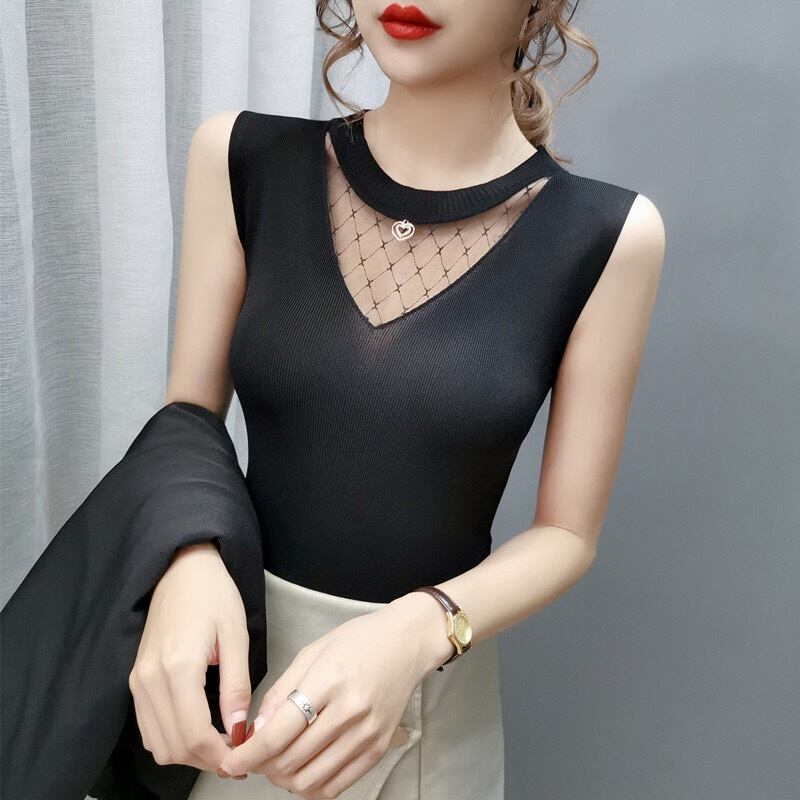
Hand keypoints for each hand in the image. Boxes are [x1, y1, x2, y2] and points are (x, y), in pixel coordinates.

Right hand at [128, 541, 252, 774]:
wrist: (181, 570)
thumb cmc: (214, 595)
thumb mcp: (236, 635)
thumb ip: (237, 685)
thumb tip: (240, 728)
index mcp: (178, 667)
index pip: (194, 735)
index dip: (219, 755)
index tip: (243, 756)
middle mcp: (150, 679)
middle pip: (174, 747)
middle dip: (206, 759)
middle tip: (236, 753)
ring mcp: (137, 681)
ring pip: (158, 744)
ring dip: (188, 754)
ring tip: (221, 742)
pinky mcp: (134, 680)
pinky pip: (148, 728)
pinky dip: (172, 739)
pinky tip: (199, 729)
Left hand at [217, 591, 452, 797]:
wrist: (408, 643)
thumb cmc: (361, 640)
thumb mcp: (313, 651)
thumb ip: (281, 690)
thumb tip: (257, 729)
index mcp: (329, 681)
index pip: (279, 733)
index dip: (249, 754)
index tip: (232, 760)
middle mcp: (350, 712)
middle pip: (291, 760)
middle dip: (262, 766)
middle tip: (253, 757)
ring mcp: (367, 734)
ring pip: (310, 780)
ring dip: (283, 780)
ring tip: (276, 764)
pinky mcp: (378, 749)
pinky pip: (336, 786)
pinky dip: (311, 787)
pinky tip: (301, 771)